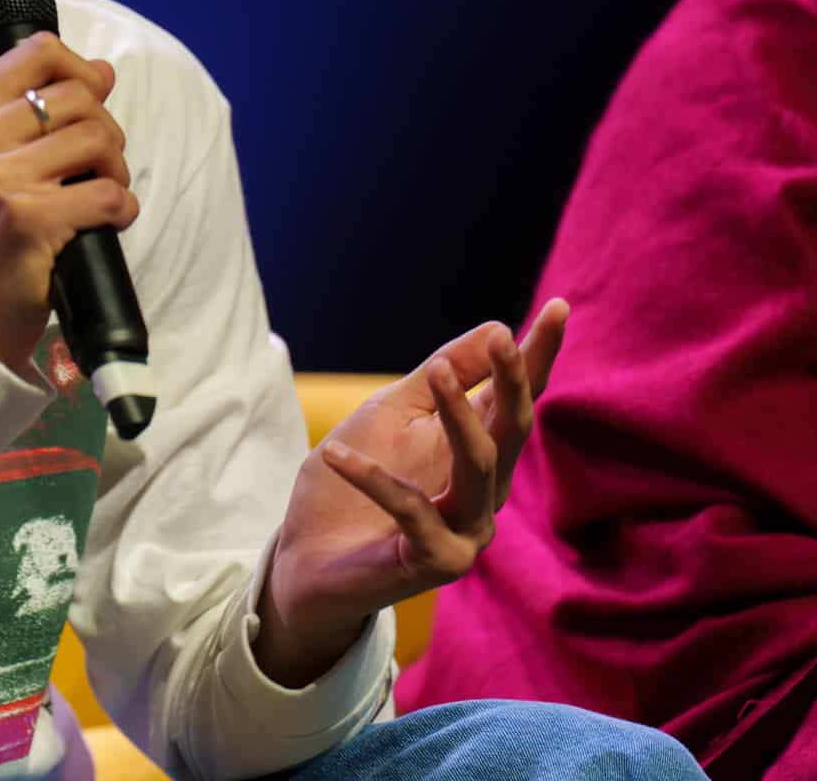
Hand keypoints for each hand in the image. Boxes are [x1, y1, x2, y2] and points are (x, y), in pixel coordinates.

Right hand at [0, 33, 140, 378]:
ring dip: (116, 172)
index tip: (90, 104)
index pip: (38, 52)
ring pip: (99, 139)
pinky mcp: (30, 220)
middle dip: (106, 133)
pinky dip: (121, 209)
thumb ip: (29, 114)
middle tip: (97, 169)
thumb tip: (100, 70)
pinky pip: (108, 194)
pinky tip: (105, 223)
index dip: (80, 71)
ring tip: (100, 196)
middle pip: (80, 96)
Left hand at [253, 298, 568, 685]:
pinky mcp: (436, 561)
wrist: (308, 560)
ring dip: (458, 416)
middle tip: (504, 337)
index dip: (537, 355)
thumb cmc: (351, 484)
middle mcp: (484, 492)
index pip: (515, 399)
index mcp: (477, 452)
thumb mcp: (391, 414)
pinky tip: (339, 454)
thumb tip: (496, 326)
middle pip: (511, 429)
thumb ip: (440, 376)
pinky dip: (373, 478)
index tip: (558, 305)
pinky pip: (411, 510)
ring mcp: (467, 531)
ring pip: (478, 466)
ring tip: (431, 371)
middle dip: (513, 380)